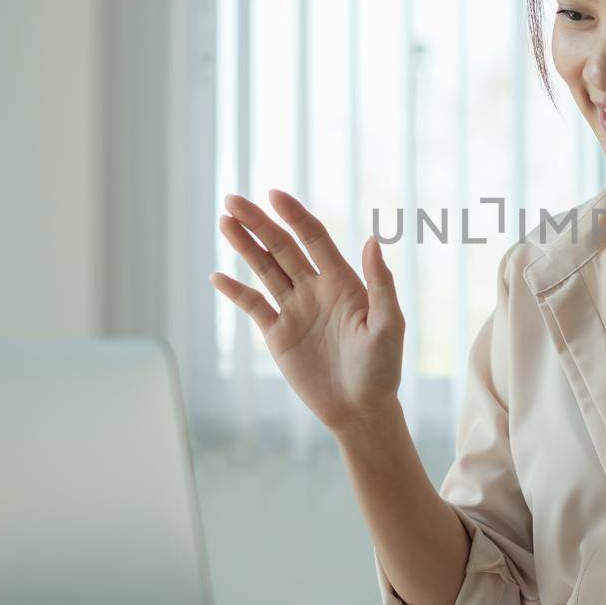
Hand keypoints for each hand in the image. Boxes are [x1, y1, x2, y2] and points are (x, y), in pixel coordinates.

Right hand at [211, 189, 403, 432]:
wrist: (361, 410)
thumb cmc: (382, 368)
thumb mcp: (388, 324)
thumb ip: (381, 283)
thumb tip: (372, 239)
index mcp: (342, 281)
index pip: (313, 238)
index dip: (294, 215)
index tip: (274, 194)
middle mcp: (315, 289)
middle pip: (282, 247)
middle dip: (258, 223)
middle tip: (233, 200)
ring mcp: (295, 310)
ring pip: (265, 270)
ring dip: (244, 246)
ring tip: (224, 221)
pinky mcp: (278, 336)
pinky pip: (253, 307)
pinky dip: (235, 292)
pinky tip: (217, 276)